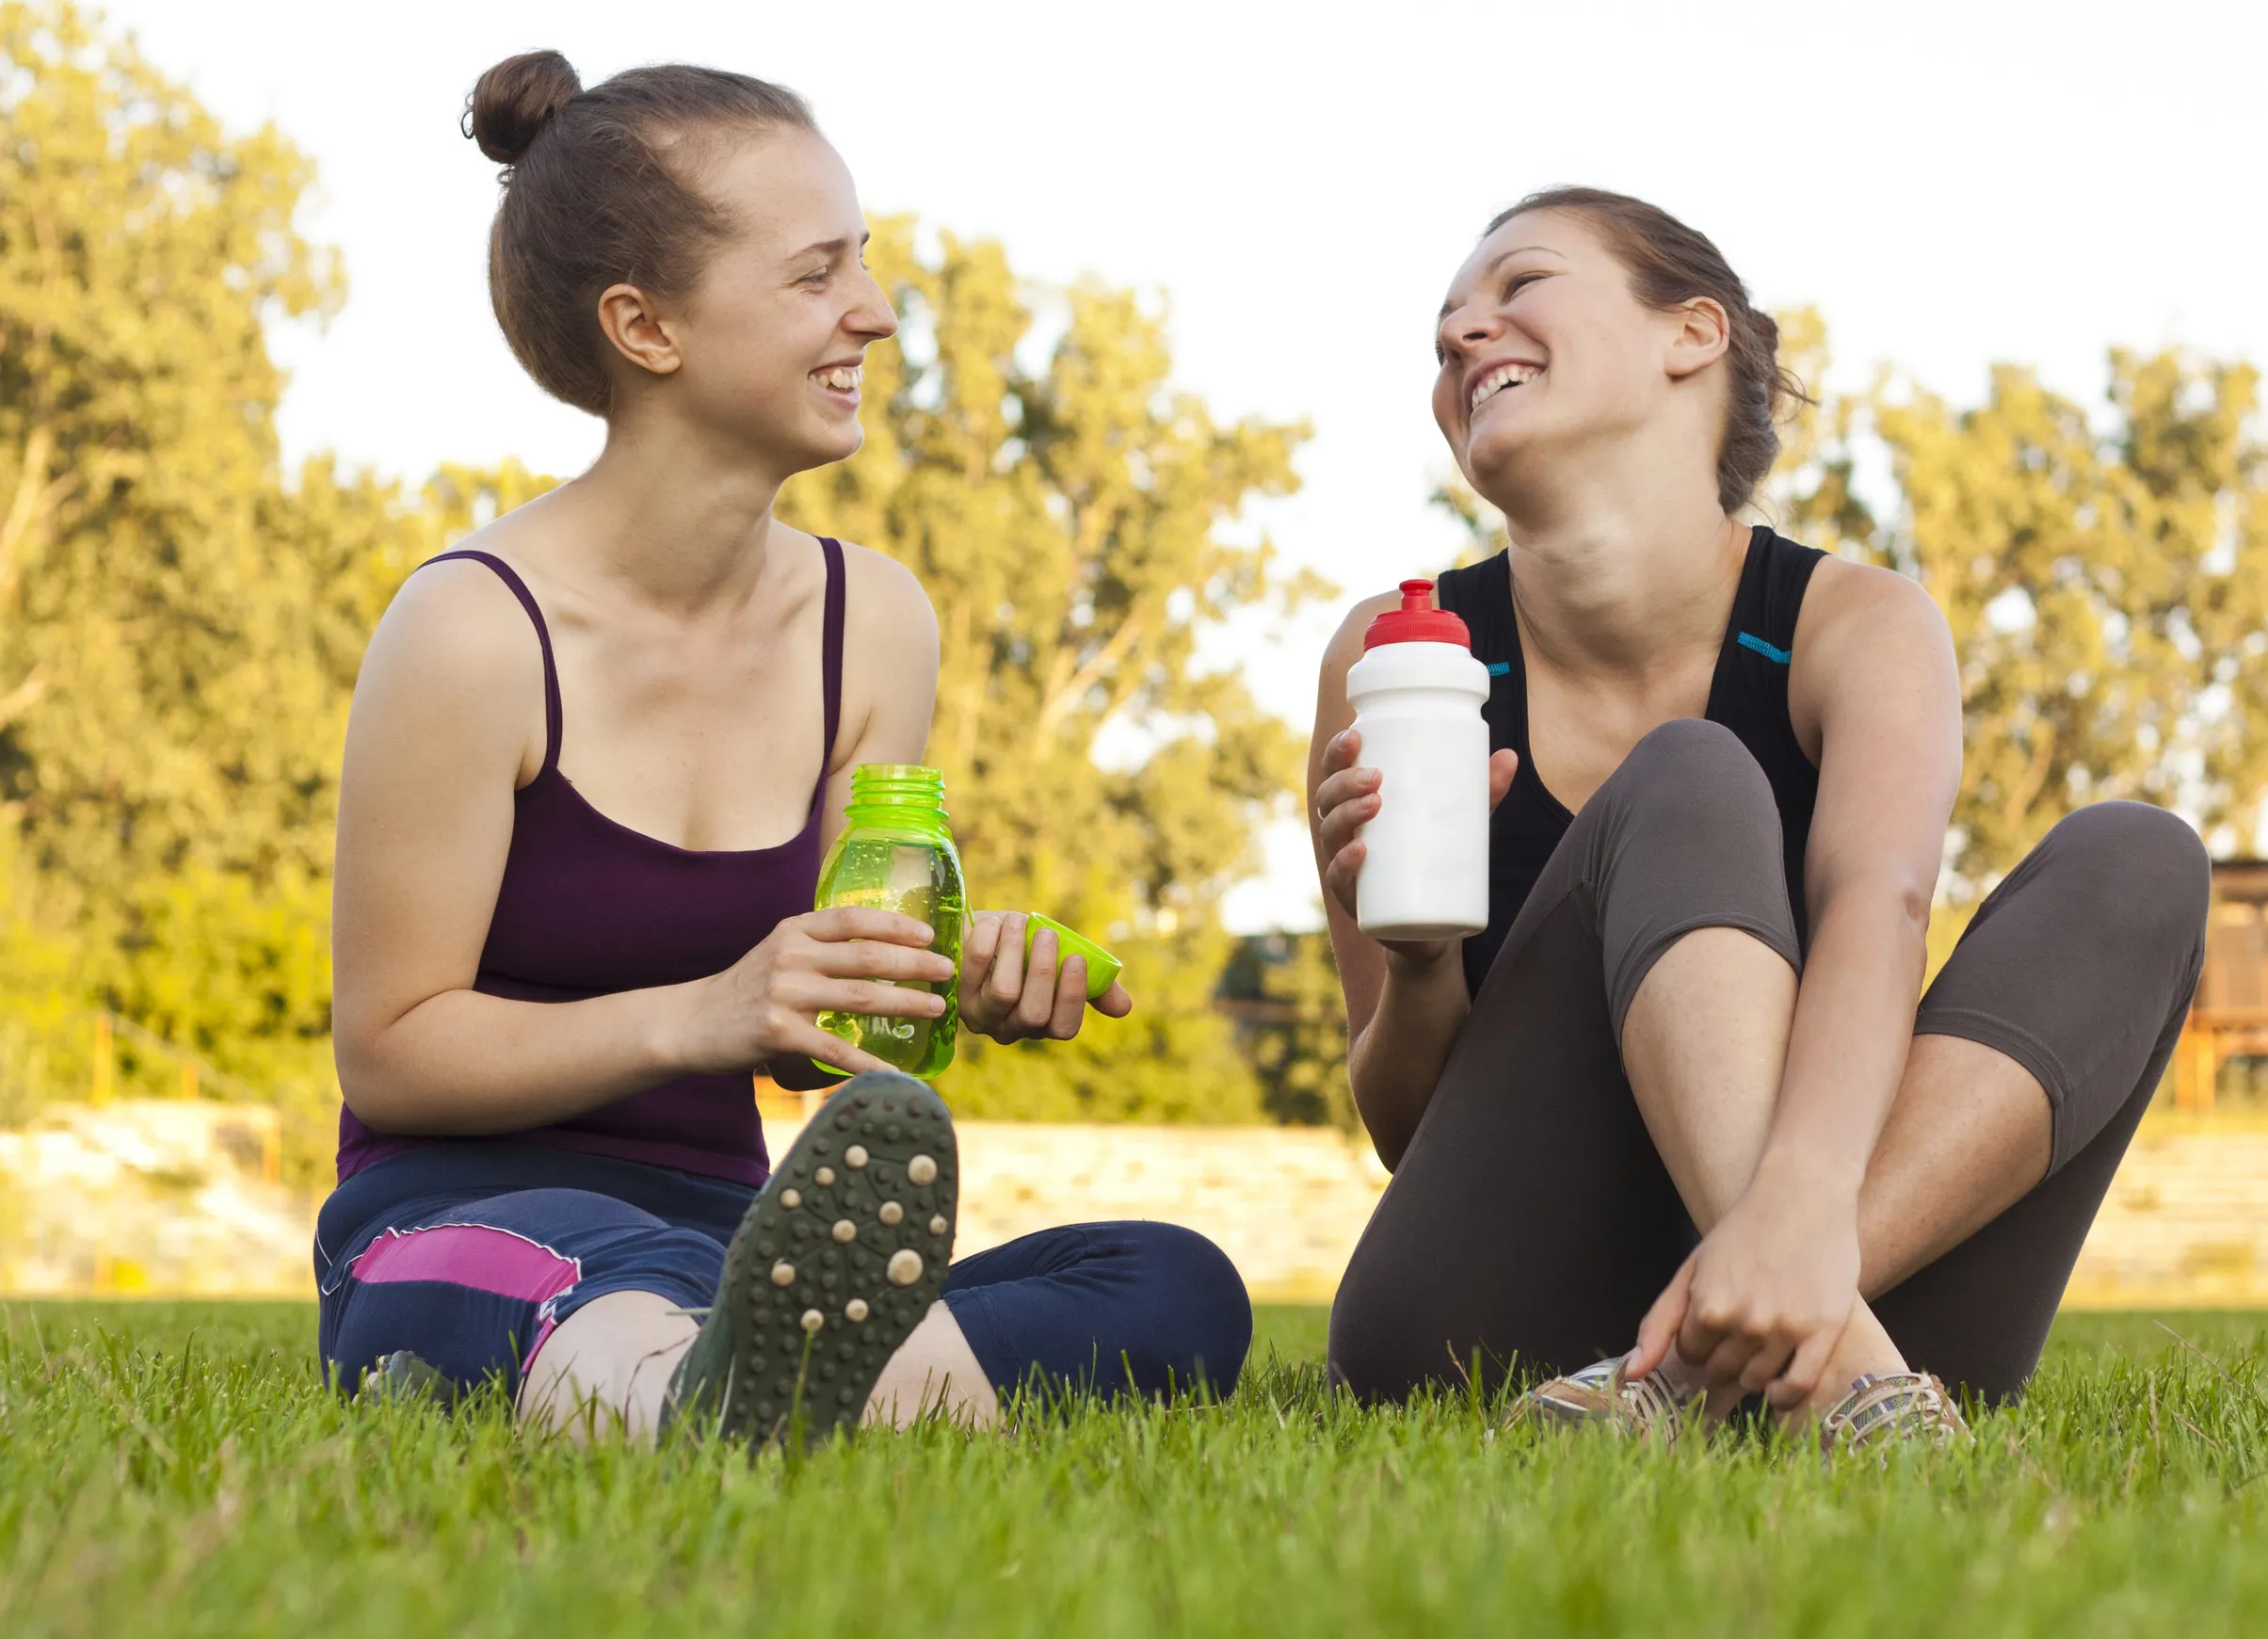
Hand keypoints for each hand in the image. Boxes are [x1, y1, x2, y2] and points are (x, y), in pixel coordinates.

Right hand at [675, 906, 954, 1076]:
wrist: (691, 1022)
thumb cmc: (746, 988)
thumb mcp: (778, 952)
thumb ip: (819, 946)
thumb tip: (881, 948)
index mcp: (794, 931)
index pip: (853, 919)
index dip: (895, 925)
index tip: (929, 935)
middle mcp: (791, 956)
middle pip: (866, 957)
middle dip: (914, 964)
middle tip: (947, 971)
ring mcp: (784, 994)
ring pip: (859, 998)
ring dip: (904, 1003)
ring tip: (935, 1008)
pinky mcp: (778, 1033)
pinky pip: (835, 1049)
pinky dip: (869, 1063)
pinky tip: (896, 1072)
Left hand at [958, 910, 1132, 1043]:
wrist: (978, 930)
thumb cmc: (1026, 947)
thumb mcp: (1062, 959)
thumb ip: (1093, 983)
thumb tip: (1124, 1008)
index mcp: (1043, 1023)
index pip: (1064, 1027)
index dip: (1073, 996)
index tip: (1077, 958)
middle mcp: (1010, 1029)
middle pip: (1034, 1014)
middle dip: (1044, 971)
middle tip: (1048, 933)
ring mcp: (980, 1015)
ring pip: (1004, 993)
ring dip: (1015, 952)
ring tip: (1020, 921)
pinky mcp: (954, 993)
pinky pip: (973, 969)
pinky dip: (987, 940)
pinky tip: (994, 922)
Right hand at [1312, 727, 1518, 962]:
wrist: (1433, 930)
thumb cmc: (1436, 863)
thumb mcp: (1460, 825)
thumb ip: (1481, 793)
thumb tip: (1509, 756)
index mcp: (1358, 807)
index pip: (1336, 773)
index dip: (1337, 753)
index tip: (1354, 734)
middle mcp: (1344, 835)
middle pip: (1327, 800)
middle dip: (1344, 782)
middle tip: (1376, 776)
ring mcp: (1346, 868)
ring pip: (1330, 835)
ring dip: (1345, 815)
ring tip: (1374, 803)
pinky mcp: (1357, 902)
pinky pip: (1339, 881)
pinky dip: (1345, 865)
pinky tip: (1360, 852)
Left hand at [1627, 1163, 1862, 1411]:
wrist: (1802, 1196)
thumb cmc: (1743, 1232)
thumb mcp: (1691, 1269)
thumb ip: (1659, 1323)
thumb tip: (1632, 1375)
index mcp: (1709, 1307)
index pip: (1690, 1355)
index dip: (1699, 1342)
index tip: (1713, 1323)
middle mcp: (1746, 1322)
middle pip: (1720, 1372)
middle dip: (1723, 1357)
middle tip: (1739, 1330)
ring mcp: (1786, 1329)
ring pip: (1755, 1382)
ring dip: (1752, 1373)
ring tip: (1761, 1343)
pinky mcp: (1823, 1332)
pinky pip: (1798, 1388)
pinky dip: (1783, 1396)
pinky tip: (1778, 1386)